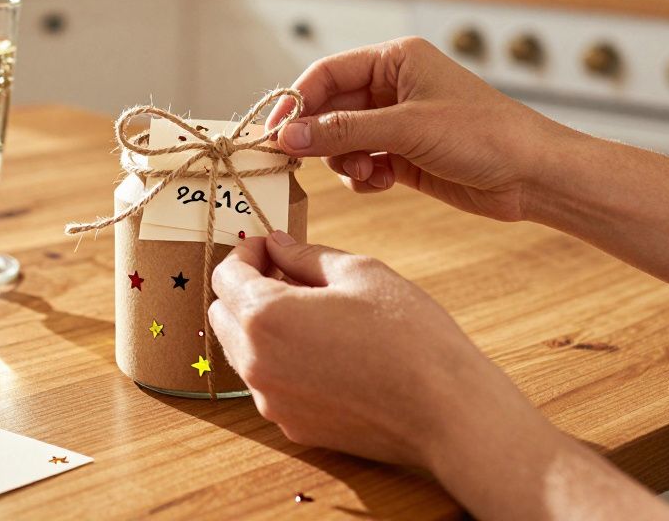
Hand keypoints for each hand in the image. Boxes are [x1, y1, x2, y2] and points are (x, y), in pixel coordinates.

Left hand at [208, 232, 543, 468]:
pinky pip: (268, 384)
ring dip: (259, 326)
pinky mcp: (292, 425)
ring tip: (308, 311)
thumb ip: (306, 256)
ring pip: (241, 352)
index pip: (226, 275)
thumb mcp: (361, 273)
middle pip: (222, 315)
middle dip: (245, 289)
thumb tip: (277, 243)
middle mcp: (256, 363)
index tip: (269, 246)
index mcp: (266, 316)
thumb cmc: (410, 335)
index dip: (245, 253)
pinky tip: (322, 350)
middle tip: (287, 274)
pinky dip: (279, 361)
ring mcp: (271, 400)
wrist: (446, 411)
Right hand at [266, 37, 572, 221]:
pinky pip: (361, 164)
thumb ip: (342, 132)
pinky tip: (381, 183)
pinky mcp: (405, 156)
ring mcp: (398, 123)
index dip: (296, 101)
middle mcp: (394, 87)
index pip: (327, 73)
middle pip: (330, 108)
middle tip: (296, 160)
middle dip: (318, 136)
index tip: (273, 131)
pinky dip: (362, 176)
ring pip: (342, 141)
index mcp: (396, 59)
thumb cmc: (484, 135)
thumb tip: (288, 135)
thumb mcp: (406, 128)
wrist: (533, 176)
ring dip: (344, 161)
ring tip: (366, 173)